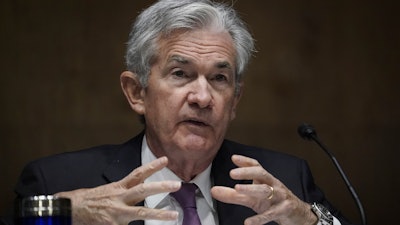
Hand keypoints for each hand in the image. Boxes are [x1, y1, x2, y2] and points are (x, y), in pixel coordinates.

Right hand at [55, 156, 180, 224]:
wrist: (71, 210)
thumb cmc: (91, 200)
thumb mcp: (109, 191)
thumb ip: (124, 190)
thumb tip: (140, 188)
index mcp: (118, 187)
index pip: (138, 174)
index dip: (152, 166)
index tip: (165, 160)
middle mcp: (119, 198)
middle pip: (143, 189)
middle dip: (161, 187)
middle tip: (177, 184)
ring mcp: (117, 212)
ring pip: (141, 211)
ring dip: (159, 213)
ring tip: (173, 215)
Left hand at [211, 155, 317, 224]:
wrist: (298, 215)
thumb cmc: (274, 203)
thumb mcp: (252, 198)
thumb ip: (233, 195)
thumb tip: (213, 190)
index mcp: (265, 179)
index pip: (256, 166)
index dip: (245, 161)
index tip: (233, 158)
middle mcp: (273, 184)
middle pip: (261, 173)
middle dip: (247, 171)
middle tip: (232, 173)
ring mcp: (280, 197)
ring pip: (266, 190)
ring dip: (251, 189)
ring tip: (237, 189)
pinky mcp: (284, 210)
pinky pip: (271, 214)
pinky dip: (259, 218)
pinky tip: (248, 222)